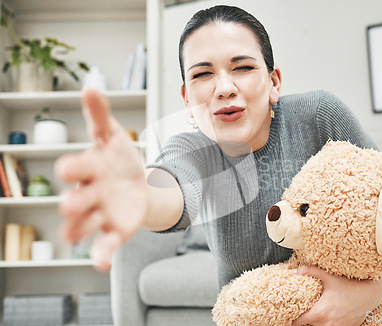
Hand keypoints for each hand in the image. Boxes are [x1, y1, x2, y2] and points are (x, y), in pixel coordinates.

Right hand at [55, 88, 148, 271]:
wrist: (138, 185)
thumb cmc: (119, 160)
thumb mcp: (112, 137)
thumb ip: (100, 116)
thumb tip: (91, 86)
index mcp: (89, 169)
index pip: (76, 168)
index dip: (73, 168)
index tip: (67, 167)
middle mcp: (88, 194)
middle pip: (76, 200)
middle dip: (73, 203)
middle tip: (71, 205)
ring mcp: (99, 214)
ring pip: (84, 225)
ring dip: (79, 230)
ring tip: (75, 237)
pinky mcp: (113, 231)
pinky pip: (104, 245)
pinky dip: (100, 255)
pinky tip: (100, 264)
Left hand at [292, 254, 381, 325]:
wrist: (371, 293)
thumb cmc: (350, 285)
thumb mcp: (328, 276)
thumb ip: (310, 271)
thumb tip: (294, 270)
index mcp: (320, 313)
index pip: (298, 322)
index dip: (292, 319)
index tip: (289, 314)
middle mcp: (327, 324)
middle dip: (304, 321)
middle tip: (302, 312)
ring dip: (316, 323)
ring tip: (314, 314)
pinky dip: (327, 324)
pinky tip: (328, 316)